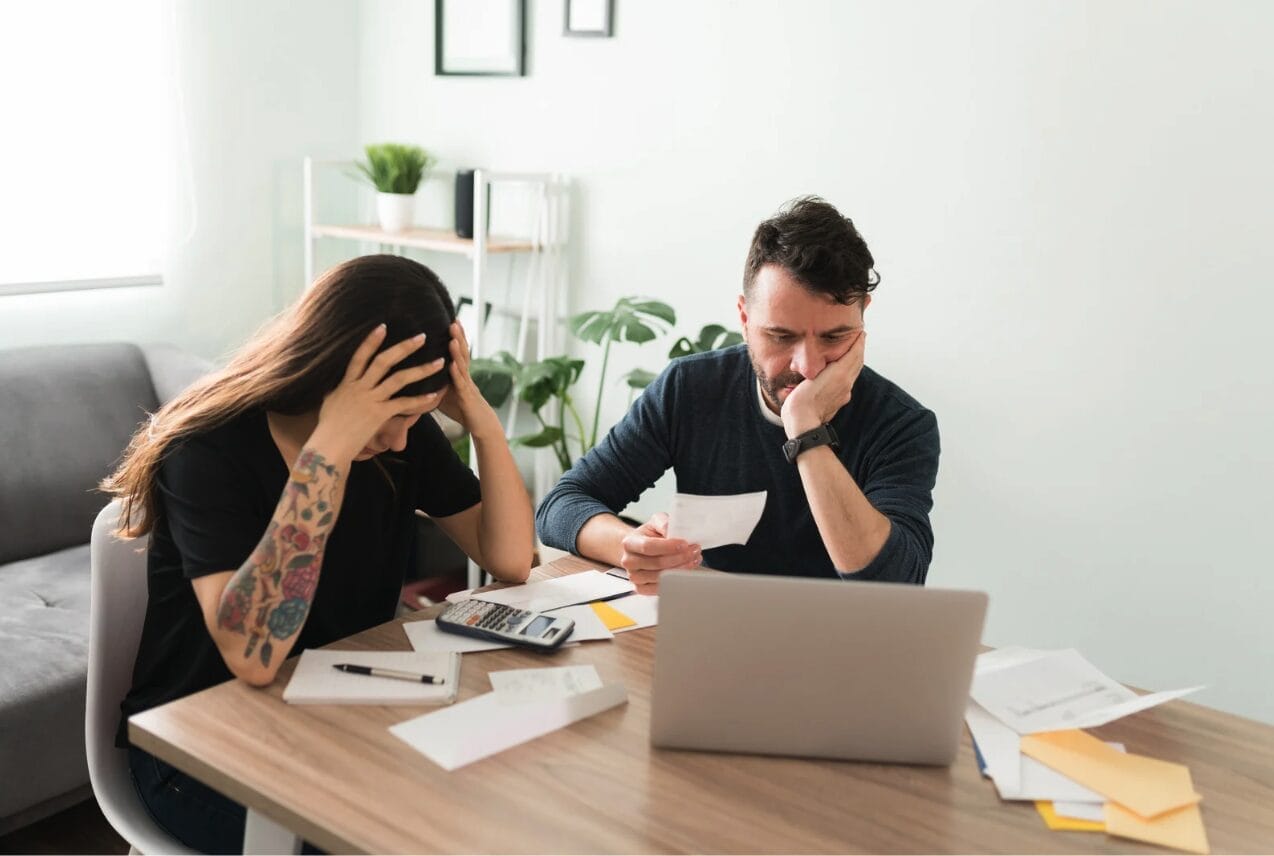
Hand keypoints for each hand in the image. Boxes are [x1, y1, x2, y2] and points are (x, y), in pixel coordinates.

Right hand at [309, 325, 447, 463]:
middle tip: (422, 336)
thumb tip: (340, 381)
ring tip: (439, 362)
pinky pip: (404, 404)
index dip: (371, 340)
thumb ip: (340, 388)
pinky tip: (434, 395)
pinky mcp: (379, 415)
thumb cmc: (328, 427)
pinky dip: (420, 400)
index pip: (360, 356)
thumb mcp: (330, 401)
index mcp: (347, 383)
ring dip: (421, 369)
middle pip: (384, 361)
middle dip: (404, 347)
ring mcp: (370, 400)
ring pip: (399, 379)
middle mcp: (359, 388)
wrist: (328, 448)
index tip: (384, 326)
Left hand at [436, 321, 502, 439]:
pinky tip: (452, 364)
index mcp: (458, 373)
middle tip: (453, 319)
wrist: (481, 426)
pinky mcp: (467, 398)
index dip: (454, 336)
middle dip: (458, 335)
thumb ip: (433, 380)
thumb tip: (413, 373)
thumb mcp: (444, 391)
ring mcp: (467, 386)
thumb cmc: (462, 409)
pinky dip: (456, 373)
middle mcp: (464, 376)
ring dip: (458, 350)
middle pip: (462, 352)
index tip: (449, 319)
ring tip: (453, 335)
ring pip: (463, 364)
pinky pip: (461, 384)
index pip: (457, 350)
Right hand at [620, 512, 701, 594]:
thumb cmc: (649, 536)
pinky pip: (660, 589)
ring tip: (693, 559)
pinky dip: (675, 581)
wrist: (640, 548)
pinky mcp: (641, 588)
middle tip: (694, 550)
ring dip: (681, 568)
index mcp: (630, 543)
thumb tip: (670, 528)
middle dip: (680, 557)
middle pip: (657, 563)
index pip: (648, 546)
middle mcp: (629, 561)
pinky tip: (686, 571)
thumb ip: (663, 522)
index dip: (668, 546)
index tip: (684, 544)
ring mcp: (634, 577)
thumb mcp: (655, 523)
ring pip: (661, 577)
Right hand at [781, 330, 865, 436]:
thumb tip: (826, 358)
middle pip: (858, 361)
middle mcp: (846, 382)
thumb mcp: (809, 376)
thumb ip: (822, 366)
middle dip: (859, 348)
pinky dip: (849, 371)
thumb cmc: (800, 401)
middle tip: (859, 337)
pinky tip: (842, 370)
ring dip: (855, 360)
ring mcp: (844, 392)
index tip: (860, 331)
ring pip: (854, 372)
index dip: (859, 341)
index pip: (855, 352)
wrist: (803, 423)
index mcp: (840, 374)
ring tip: (852, 350)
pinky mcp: (840, 400)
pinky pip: (849, 381)